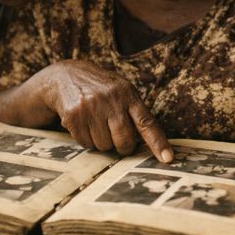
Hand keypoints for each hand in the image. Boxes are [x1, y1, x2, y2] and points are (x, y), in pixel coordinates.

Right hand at [40, 60, 172, 161]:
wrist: (66, 76)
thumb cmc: (102, 89)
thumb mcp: (121, 91)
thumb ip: (135, 112)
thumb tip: (150, 143)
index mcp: (128, 94)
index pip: (147, 122)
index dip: (158, 142)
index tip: (168, 158)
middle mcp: (111, 99)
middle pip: (124, 141)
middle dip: (123, 147)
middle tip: (119, 141)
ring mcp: (91, 107)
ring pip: (104, 146)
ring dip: (102, 142)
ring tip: (96, 124)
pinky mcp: (74, 115)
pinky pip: (86, 144)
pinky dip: (86, 140)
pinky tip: (84, 124)